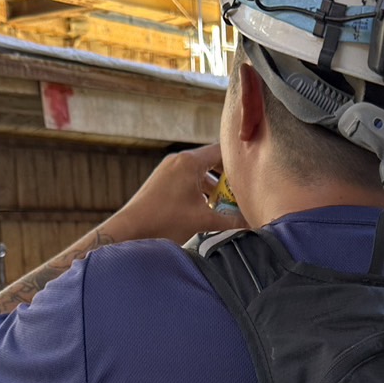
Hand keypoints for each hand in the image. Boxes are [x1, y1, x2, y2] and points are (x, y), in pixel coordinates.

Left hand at [110, 143, 245, 243]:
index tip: (252, 173)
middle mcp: (178, 161)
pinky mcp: (161, 183)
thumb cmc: (164, 222)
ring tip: (225, 206)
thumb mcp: (203, 221)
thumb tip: (253, 225)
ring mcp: (168, 170)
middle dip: (228, 178)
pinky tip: (205, 211)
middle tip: (242, 193)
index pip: (222, 151)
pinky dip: (199, 192)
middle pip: (212, 162)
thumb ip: (231, 221)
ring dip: (213, 188)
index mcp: (189, 162)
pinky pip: (187, 181)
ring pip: (199, 173)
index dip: (239, 161)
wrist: (130, 231)